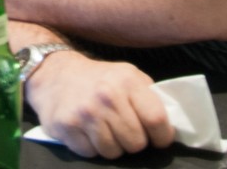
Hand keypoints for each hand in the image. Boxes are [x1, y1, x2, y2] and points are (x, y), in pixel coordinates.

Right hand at [24, 49, 173, 158]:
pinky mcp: (66, 126)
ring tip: (102, 127)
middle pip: (136, 143)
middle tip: (122, 128)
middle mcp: (106, 95)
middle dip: (132, 141)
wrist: (55, 72)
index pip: (157, 120)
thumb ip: (148, 97)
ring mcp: (85, 112)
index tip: (156, 137)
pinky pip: (91, 154)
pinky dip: (90, 146)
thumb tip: (171, 126)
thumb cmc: (99, 78)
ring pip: (114, 153)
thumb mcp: (127, 75)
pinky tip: (86, 130)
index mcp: (127, 80)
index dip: (161, 136)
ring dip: (111, 145)